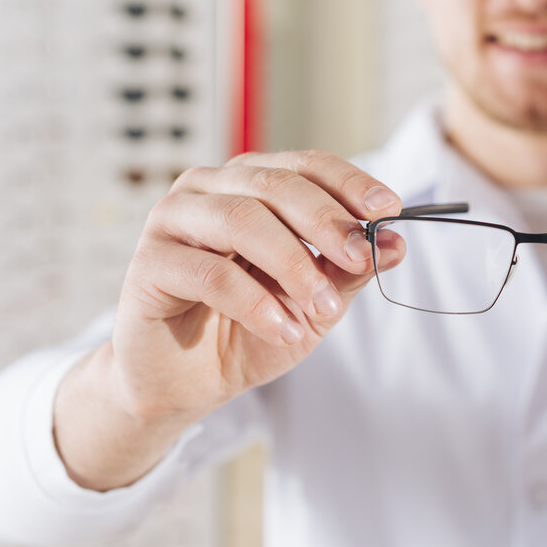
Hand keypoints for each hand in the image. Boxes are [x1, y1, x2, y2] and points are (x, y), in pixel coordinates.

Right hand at [110, 150, 405, 422]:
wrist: (187, 381)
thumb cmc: (248, 330)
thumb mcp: (314, 302)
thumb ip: (349, 270)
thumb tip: (397, 242)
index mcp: (252, 184)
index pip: (307, 165)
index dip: (350, 183)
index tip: (389, 209)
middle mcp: (210, 189)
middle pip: (276, 186)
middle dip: (327, 221)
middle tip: (362, 257)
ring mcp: (174, 220)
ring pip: (242, 219)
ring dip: (293, 264)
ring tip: (322, 307)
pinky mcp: (148, 263)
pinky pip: (209, 273)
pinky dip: (255, 303)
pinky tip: (283, 330)